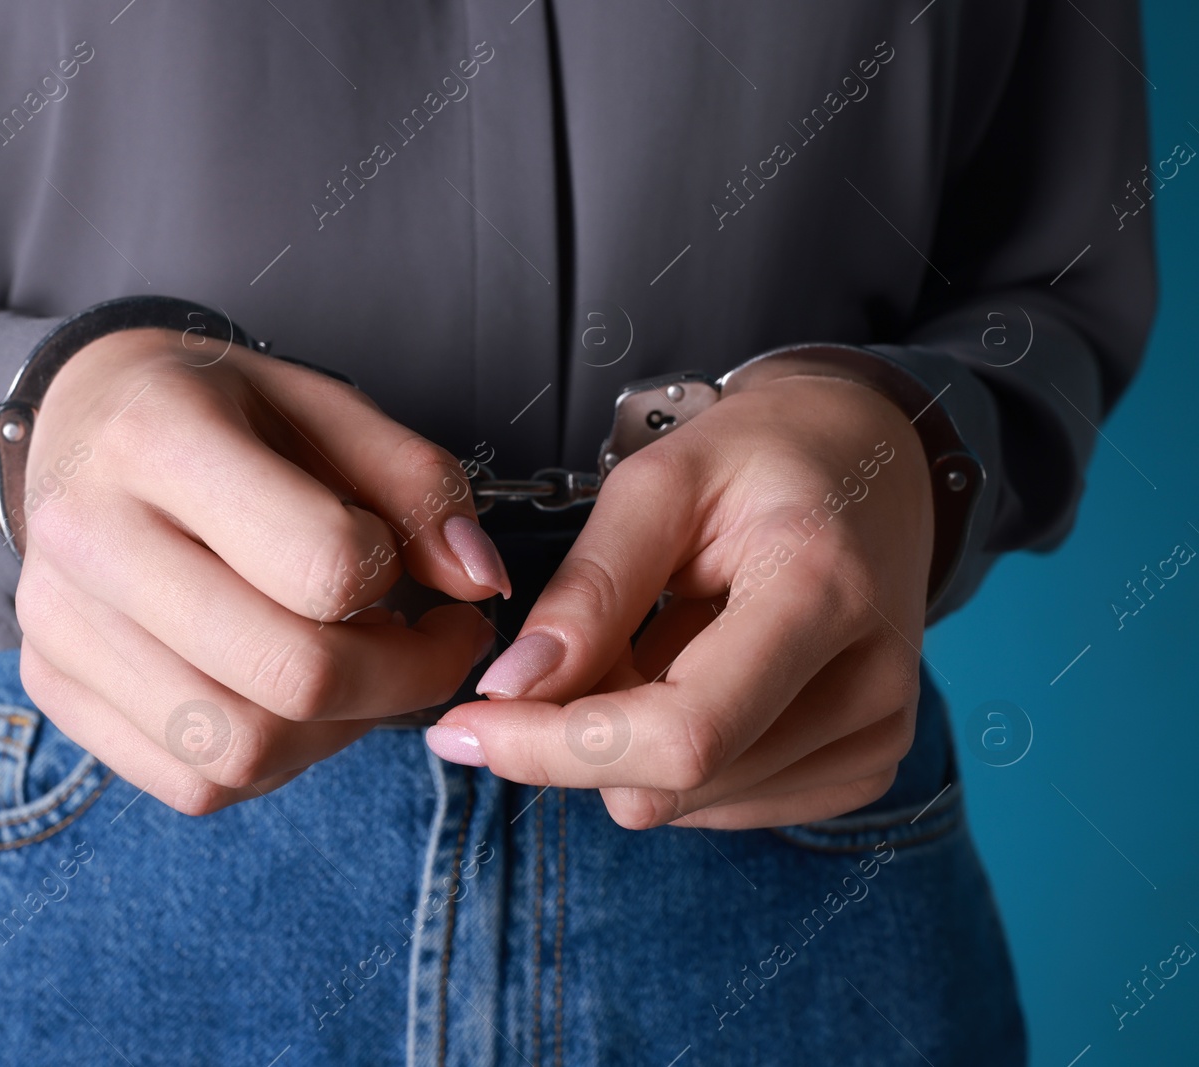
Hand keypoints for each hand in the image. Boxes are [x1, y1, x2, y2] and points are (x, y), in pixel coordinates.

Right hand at [15, 327, 507, 814]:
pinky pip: (192, 783)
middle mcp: (89, 536)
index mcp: (159, 438)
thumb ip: (417, 485)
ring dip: (336, 732)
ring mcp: (58, 622)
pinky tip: (287, 699)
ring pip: (239, 751)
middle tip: (426, 647)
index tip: (417, 574)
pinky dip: (272, 762)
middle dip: (397, 681)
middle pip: (287, 676)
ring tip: (356, 670)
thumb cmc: (217, 412)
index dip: (399, 584)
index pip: (321, 565)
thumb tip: (478, 583)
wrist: (79, 421)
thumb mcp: (325, 407)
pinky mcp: (53, 684)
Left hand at [426, 373, 932, 829]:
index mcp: (823, 591)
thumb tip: (513, 690)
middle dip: (579, 732)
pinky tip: (691, 673)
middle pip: (675, 781)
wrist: (874, 463)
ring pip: (685, 803)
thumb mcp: (660, 482)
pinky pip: (718, 805)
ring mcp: (876, 737)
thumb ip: (589, 590)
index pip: (682, 731)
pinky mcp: (863, 769)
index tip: (465, 728)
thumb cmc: (764, 457)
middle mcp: (871, 684)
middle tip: (576, 645)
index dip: (554, 748)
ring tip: (653, 640)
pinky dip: (674, 752)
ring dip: (627, 738)